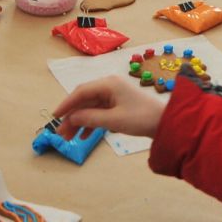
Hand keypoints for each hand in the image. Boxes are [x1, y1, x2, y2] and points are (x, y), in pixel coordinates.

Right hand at [51, 75, 167, 139]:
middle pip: (84, 100)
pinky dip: (91, 123)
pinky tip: (84, 136)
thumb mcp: (114, 120)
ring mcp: (114, 96)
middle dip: (72, 117)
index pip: (81, 92)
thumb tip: (71, 118)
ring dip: (80, 122)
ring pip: (90, 108)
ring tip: (69, 138)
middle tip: (61, 133)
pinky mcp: (118, 105)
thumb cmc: (141, 118)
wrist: (165, 123)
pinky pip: (99, 113)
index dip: (66, 104)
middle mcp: (109, 86)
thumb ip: (90, 118)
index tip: (55, 116)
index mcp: (108, 84)